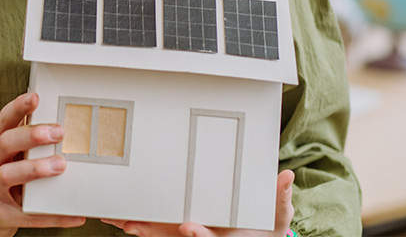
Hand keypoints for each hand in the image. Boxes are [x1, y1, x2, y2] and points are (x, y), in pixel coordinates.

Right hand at [0, 92, 85, 236]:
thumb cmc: (11, 172)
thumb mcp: (16, 153)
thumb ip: (33, 139)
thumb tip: (71, 122)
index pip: (4, 120)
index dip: (18, 107)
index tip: (35, 97)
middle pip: (5, 143)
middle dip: (31, 136)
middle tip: (58, 132)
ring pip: (8, 175)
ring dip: (35, 169)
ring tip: (60, 165)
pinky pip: (26, 215)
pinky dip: (53, 216)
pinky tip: (76, 216)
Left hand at [101, 170, 294, 236]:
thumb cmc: (268, 229)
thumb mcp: (278, 216)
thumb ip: (281, 198)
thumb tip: (287, 176)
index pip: (208, 236)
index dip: (198, 233)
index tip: (187, 226)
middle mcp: (203, 236)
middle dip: (153, 233)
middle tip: (132, 226)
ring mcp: (190, 234)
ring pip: (161, 234)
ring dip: (140, 228)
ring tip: (118, 221)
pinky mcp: (180, 229)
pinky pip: (158, 228)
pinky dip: (141, 223)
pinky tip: (121, 217)